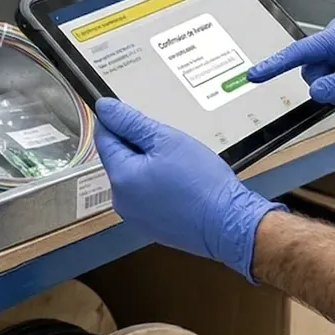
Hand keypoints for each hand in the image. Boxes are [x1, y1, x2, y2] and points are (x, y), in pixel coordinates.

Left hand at [94, 99, 282, 279]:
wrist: (229, 223)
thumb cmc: (202, 183)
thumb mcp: (166, 140)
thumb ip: (131, 122)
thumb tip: (105, 108)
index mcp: (121, 178)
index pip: (104, 139)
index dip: (116, 121)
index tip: (130, 114)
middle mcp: (122, 201)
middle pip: (120, 159)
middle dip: (139, 146)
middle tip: (168, 145)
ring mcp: (135, 216)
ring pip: (134, 177)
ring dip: (150, 165)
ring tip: (178, 166)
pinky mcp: (151, 225)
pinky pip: (146, 196)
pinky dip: (158, 185)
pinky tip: (180, 184)